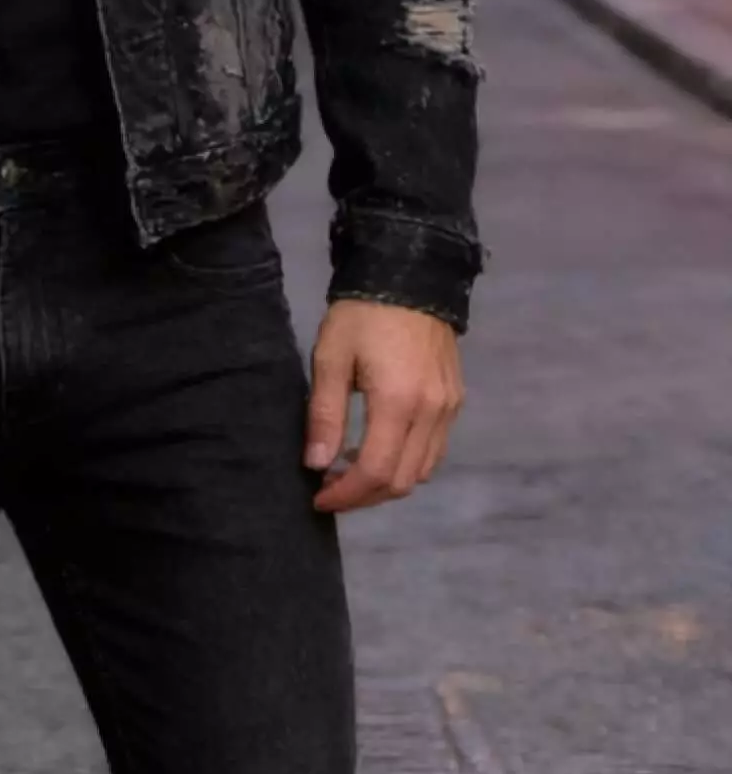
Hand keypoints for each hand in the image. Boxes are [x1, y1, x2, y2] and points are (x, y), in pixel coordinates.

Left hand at [305, 301, 463, 514]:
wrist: (409, 275)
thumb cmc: (362, 314)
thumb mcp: (331, 357)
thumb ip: (325, 413)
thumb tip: (317, 465)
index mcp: (398, 402)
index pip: (374, 471)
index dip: (346, 495)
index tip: (319, 498)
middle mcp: (432, 413)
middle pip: (401, 480)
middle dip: (364, 496)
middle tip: (331, 489)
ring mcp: (449, 409)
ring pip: (422, 471)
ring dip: (387, 483)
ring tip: (351, 472)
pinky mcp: (455, 401)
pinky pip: (434, 450)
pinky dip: (408, 463)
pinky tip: (380, 448)